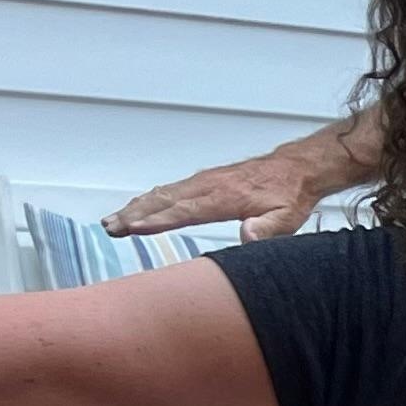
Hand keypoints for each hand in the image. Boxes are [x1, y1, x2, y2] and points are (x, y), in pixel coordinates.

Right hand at [108, 147, 330, 240]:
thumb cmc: (290, 195)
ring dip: (136, 207)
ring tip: (112, 221)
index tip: (134, 228)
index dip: (158, 220)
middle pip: (164, 201)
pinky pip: (170, 190)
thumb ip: (267, 229)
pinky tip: (137, 207)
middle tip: (110, 227)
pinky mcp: (204, 181)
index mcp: (224, 197)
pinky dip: (149, 199)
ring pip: (162, 194)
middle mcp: (208, 186)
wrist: (295, 169)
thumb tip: (248, 235)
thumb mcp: (287, 218)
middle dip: (135, 214)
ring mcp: (203, 181)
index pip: (185, 211)